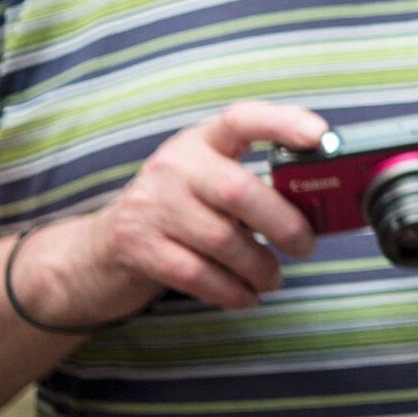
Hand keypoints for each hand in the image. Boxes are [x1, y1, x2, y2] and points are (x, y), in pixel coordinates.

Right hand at [22, 101, 326, 324]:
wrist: (96, 252)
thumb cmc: (176, 214)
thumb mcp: (208, 184)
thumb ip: (255, 185)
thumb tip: (321, 206)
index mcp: (200, 142)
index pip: (241, 119)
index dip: (282, 123)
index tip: (319, 136)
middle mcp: (173, 167)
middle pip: (240, 191)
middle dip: (284, 224)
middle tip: (306, 246)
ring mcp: (151, 207)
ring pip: (223, 240)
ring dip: (260, 266)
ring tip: (273, 278)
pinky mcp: (137, 249)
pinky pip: (199, 274)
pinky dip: (232, 290)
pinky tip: (247, 297)